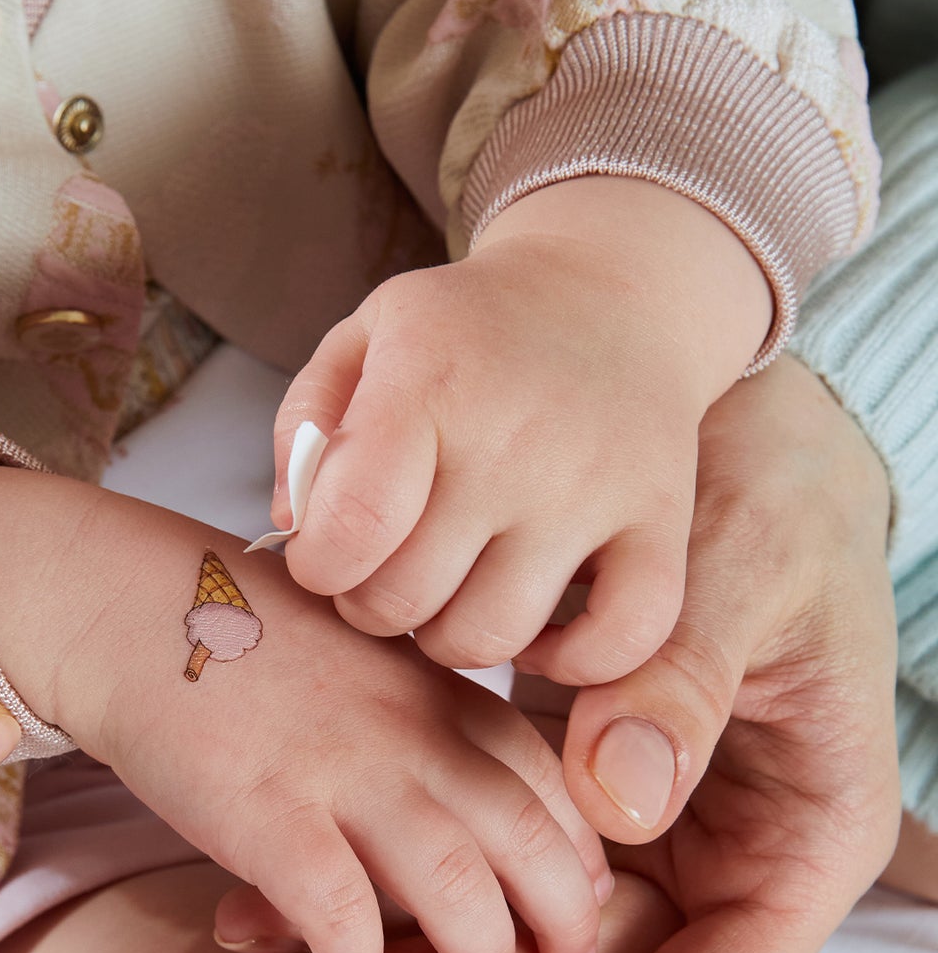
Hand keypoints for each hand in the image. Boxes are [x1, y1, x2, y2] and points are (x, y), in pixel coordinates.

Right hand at [0, 467, 611, 952]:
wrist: (127, 606)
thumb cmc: (241, 635)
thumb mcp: (363, 654)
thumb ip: (425, 711)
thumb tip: (472, 790)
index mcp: (438, 686)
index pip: (551, 780)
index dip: (578, 852)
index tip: (577, 898)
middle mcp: (409, 727)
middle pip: (532, 842)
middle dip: (562, 922)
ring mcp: (341, 770)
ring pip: (458, 892)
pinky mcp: (266, 813)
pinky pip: (343, 918)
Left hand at [235, 356, 900, 952]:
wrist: (733, 424)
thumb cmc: (779, 489)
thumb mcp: (749, 574)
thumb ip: (684, 684)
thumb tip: (611, 806)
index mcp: (787, 853)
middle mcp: (703, 862)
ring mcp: (626, 822)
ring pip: (498, 925)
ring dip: (377, 945)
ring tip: (244, 946)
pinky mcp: (552, 771)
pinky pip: (465, 841)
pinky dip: (382, 857)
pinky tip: (274, 869)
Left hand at [277, 178, 771, 686]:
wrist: (611, 292)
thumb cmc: (465, 334)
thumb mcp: (365, 337)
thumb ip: (306, 425)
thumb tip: (292, 524)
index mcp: (429, 382)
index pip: (353, 523)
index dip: (318, 565)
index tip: (326, 553)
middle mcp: (516, 439)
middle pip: (406, 596)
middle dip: (369, 604)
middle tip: (381, 572)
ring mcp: (595, 485)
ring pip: (492, 637)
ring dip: (447, 638)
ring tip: (445, 592)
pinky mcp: (660, 521)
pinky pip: (623, 639)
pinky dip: (573, 660)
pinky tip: (539, 628)